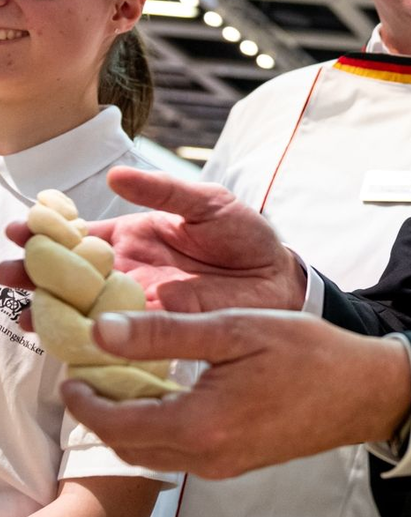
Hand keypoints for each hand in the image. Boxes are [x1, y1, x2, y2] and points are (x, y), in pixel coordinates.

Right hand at [0, 167, 305, 313]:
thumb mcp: (206, 202)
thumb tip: (116, 175)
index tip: (19, 229)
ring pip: (82, 307)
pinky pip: (114, 334)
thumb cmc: (245, 235)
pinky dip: (88, 339)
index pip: (78, 234)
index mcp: (132, 236)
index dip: (47, 231)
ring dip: (49, 310)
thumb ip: (163, 191)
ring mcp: (137, 301)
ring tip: (18, 311)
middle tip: (2, 275)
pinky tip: (64, 341)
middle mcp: (125, 270)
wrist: (277, 277)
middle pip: (67, 274)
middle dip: (31, 273)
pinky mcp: (155, 327)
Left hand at [59, 308, 410, 477]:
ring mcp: (222, 467)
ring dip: (130, 424)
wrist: (366, 392)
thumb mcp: (237, 329)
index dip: (85, 399)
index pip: (115, 422)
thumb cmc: (311, 354)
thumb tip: (102, 330)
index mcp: (200, 425)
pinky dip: (161, 430)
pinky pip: (181, 454)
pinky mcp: (238, 464)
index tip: (73, 372)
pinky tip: (171, 397)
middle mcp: (206, 457)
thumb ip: (165, 333)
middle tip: (92, 376)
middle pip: (128, 446)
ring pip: (153, 454)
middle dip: (101, 415)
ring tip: (127, 383)